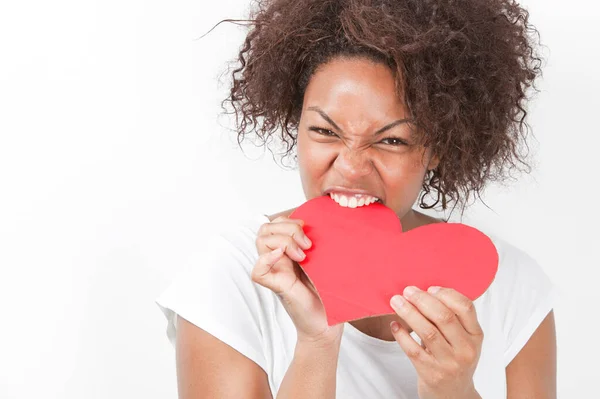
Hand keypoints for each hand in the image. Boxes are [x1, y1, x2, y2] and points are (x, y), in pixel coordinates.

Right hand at [252, 216, 343, 344]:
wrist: (329, 324)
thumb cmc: (329, 295)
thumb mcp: (326, 262)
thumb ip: (320, 245)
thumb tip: (324, 224)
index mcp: (291, 251)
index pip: (276, 223)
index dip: (289, 220)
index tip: (309, 228)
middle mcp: (281, 259)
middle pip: (266, 228)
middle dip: (287, 228)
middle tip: (307, 244)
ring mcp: (277, 272)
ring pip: (260, 241)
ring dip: (282, 240)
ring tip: (302, 255)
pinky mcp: (277, 287)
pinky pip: (258, 271)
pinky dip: (266, 259)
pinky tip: (282, 257)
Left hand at [389, 286, 482, 398]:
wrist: (454, 396)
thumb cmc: (454, 359)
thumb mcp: (462, 340)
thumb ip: (451, 319)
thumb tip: (423, 291)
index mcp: (476, 336)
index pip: (465, 307)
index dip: (446, 293)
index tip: (429, 288)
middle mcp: (466, 349)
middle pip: (443, 317)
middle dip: (422, 300)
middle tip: (407, 291)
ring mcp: (449, 363)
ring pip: (427, 332)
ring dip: (408, 313)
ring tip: (396, 302)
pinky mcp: (431, 373)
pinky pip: (413, 350)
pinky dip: (401, 335)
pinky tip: (394, 325)